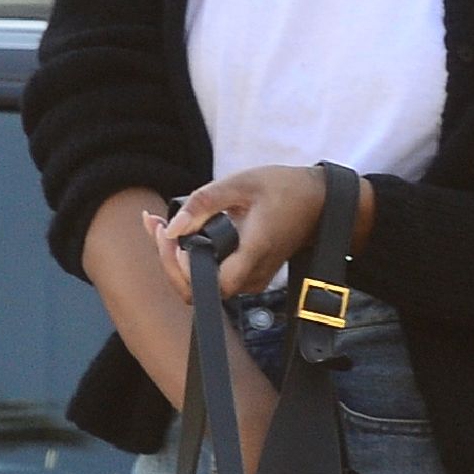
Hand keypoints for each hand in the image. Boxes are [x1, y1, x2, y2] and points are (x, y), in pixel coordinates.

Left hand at [148, 165, 327, 301]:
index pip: (212, 284)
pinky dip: (191, 257)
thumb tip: (172, 227)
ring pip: (203, 285)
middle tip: (156, 227)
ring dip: (176, 259)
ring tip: (160, 226)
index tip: (170, 236)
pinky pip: (213, 276)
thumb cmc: (284, 189)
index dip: (184, 269)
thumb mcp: (241, 184)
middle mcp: (253, 275)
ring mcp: (252, 280)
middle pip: (199, 290)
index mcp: (254, 252)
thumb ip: (204, 203)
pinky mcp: (248, 276)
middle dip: (170, 261)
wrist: (318, 203)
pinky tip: (180, 232)